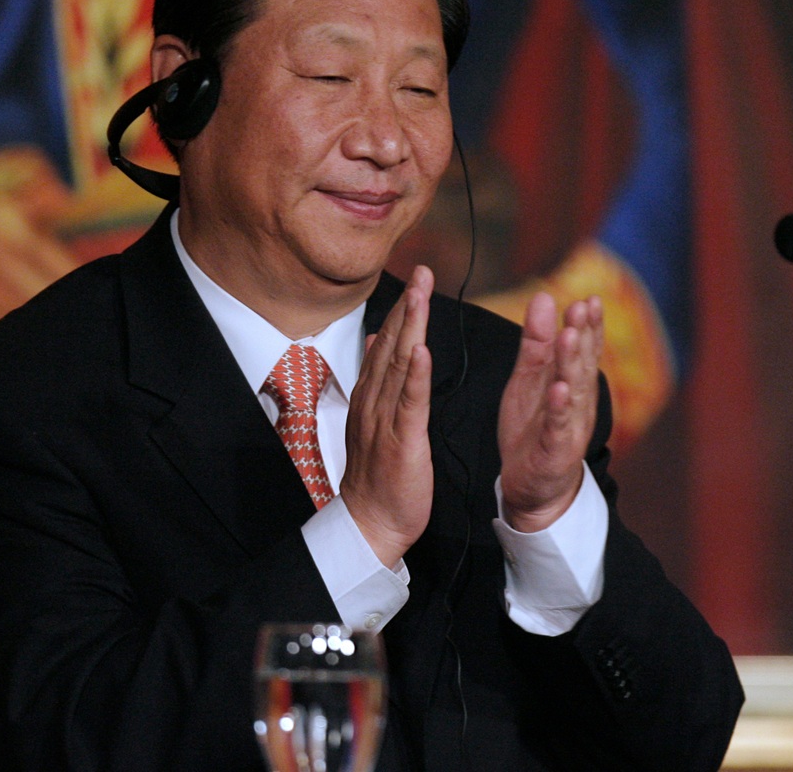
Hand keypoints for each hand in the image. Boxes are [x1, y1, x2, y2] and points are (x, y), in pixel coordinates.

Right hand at [340, 265, 434, 567]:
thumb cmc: (378, 476)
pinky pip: (409, 402)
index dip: (403, 310)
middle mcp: (375, 400)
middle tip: (422, 270)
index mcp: (372, 396)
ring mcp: (385, 418)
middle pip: (392, 345)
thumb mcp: (373, 419)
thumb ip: (377, 379)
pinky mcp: (401, 439)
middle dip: (409, 306)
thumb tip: (377, 340)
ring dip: (411, 327)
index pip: (387, 344)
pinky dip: (416, 373)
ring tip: (421, 294)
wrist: (370, 522)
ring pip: (400, 364)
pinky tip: (422, 349)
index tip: (416, 280)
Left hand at [498, 292, 603, 531]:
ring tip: (570, 336)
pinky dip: (559, 408)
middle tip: (583, 306)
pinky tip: (559, 390)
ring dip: (573, 363)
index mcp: (572, 383)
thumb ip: (536, 342)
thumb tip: (544, 297)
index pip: (584, 349)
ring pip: (573, 391)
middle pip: (583, 365)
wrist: (531, 487)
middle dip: (585, 335)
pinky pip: (557, 427)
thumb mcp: (529, 379)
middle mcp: (577, 403)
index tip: (590, 298)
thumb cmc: (533, 429)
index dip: (589, 325)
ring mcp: (569, 427)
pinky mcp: (555, 450)